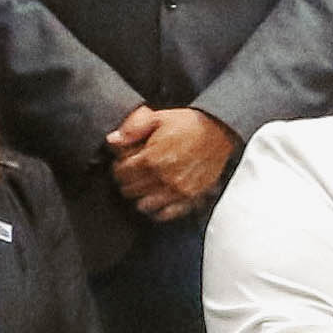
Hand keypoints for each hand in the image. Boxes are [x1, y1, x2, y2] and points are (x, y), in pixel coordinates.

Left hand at [106, 103, 242, 222]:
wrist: (219, 131)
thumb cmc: (189, 124)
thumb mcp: (159, 118)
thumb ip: (133, 129)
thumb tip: (112, 140)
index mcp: (152, 158)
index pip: (121, 173)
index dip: (119, 168)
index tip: (123, 164)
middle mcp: (163, 177)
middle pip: (130, 190)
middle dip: (127, 182)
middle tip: (133, 174)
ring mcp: (177, 190)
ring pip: (144, 205)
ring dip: (140, 196)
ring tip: (145, 187)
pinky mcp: (190, 197)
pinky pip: (167, 214)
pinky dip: (158, 210)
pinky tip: (158, 200)